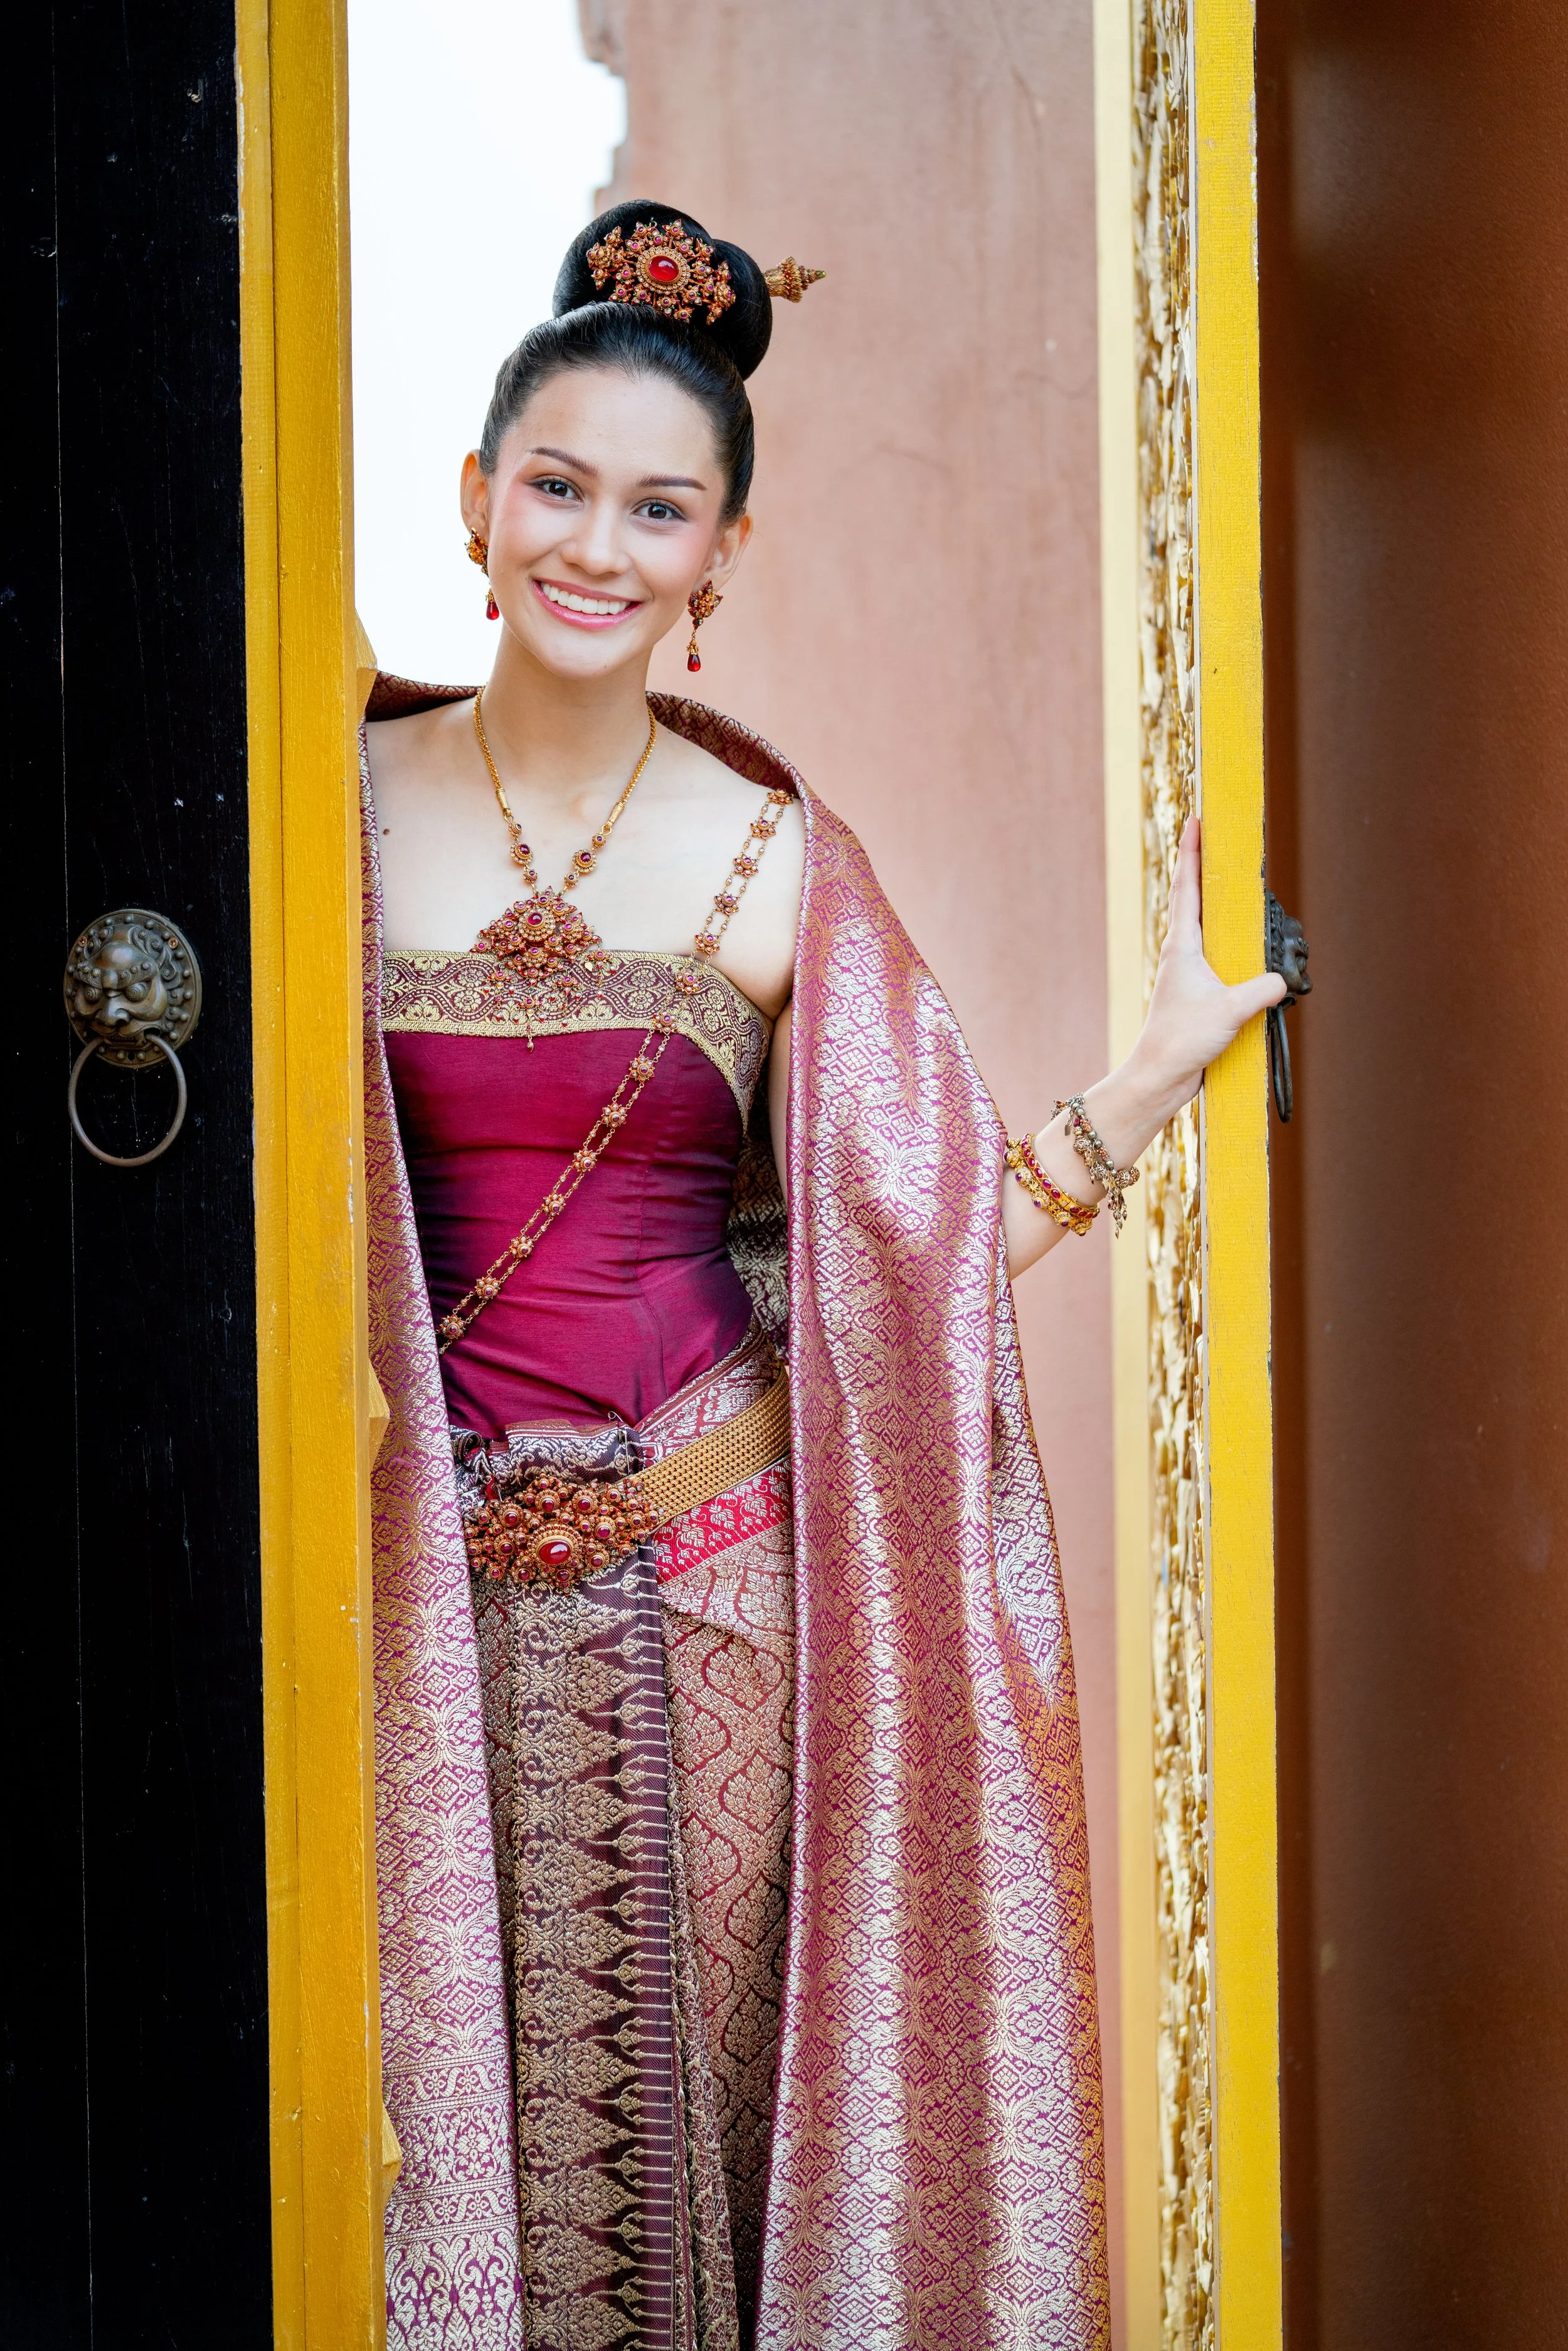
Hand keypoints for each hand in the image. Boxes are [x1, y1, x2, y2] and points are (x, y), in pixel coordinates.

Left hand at [1124, 816, 1285, 1135]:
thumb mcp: (1230, 1010)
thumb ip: (1263, 989)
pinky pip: (1219, 958)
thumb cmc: (1182, 1040)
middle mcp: (1182, 955)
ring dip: (1217, 903)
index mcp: (1183, 947)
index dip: (1191, 851)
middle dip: (1204, 867)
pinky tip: (1244, 946)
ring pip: (1206, 928)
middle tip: (1215, 838)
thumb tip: (1284, 980)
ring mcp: (1189, 974)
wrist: (1160, 1077)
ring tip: (1232, 881)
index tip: (1194, 819)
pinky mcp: (1199, 995)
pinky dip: (1230, 942)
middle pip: (1194, 899)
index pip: (1188, 887)